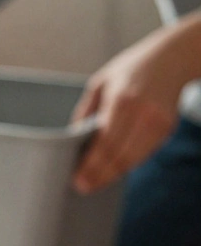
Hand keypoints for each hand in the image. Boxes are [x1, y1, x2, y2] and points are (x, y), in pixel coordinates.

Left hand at [71, 22, 198, 193]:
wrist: (173, 58)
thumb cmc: (131, 70)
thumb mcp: (100, 83)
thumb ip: (86, 112)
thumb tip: (72, 140)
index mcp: (123, 100)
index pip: (105, 142)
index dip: (92, 165)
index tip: (78, 180)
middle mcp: (144, 113)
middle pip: (120, 155)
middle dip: (100, 175)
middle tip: (83, 187)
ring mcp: (159, 122)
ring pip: (134, 158)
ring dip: (113, 174)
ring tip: (94, 183)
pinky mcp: (168, 128)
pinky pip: (144, 153)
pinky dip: (127, 163)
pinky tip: (112, 169)